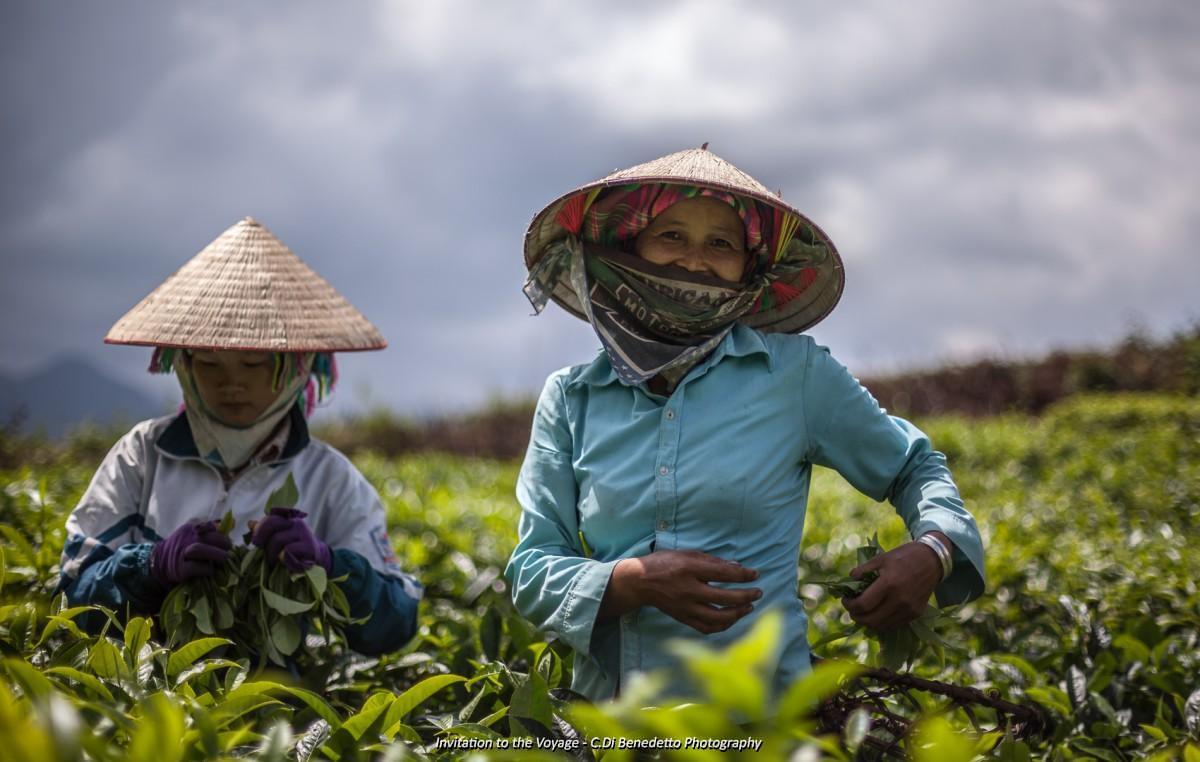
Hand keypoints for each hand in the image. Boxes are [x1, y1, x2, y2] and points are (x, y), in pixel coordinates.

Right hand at [152, 520, 231, 584]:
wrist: (159, 563)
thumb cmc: (183, 549)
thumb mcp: (192, 535)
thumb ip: (209, 531)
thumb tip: (231, 524)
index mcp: (191, 530)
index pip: (207, 526)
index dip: (218, 531)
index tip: (226, 538)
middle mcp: (186, 539)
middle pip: (206, 537)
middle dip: (223, 543)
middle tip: (229, 551)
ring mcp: (181, 553)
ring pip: (199, 549)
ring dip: (216, 555)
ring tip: (224, 559)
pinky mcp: (180, 569)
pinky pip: (195, 567)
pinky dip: (206, 569)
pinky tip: (211, 571)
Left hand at [250, 507, 331, 571]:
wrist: (317, 558)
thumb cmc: (294, 548)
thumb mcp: (280, 537)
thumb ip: (266, 531)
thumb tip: (251, 523)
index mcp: (288, 518)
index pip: (272, 515)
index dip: (260, 528)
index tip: (255, 542)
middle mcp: (296, 522)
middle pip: (272, 524)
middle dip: (262, 538)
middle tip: (261, 552)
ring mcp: (303, 533)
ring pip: (278, 539)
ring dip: (272, 554)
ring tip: (273, 562)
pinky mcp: (309, 546)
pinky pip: (288, 551)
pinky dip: (283, 559)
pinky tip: (286, 563)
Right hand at [603, 550, 760, 634]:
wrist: (640, 583)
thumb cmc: (664, 564)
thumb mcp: (687, 554)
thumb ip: (712, 561)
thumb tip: (737, 567)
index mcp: (689, 569)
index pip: (723, 574)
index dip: (743, 575)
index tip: (755, 574)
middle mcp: (688, 590)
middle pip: (724, 598)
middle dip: (746, 596)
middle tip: (758, 592)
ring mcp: (685, 607)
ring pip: (717, 617)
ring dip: (737, 614)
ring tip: (748, 607)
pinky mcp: (683, 618)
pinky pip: (706, 628)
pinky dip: (722, 626)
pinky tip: (731, 619)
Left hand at [840, 534, 948, 630]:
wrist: (932, 560)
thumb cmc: (903, 556)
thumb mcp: (880, 558)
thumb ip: (862, 571)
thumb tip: (848, 582)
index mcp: (889, 584)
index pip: (863, 605)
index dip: (849, 605)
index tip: (845, 600)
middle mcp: (900, 600)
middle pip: (870, 620)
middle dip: (856, 617)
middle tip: (851, 609)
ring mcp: (909, 609)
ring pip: (882, 626)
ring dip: (868, 622)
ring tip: (862, 613)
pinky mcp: (916, 614)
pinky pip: (894, 625)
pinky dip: (882, 622)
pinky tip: (877, 613)